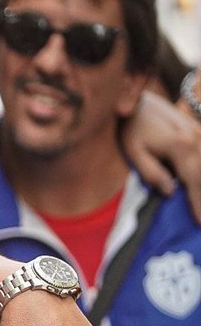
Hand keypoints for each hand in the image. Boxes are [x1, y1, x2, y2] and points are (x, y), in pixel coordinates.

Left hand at [122, 90, 200, 224]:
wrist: (138, 102)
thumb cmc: (131, 130)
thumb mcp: (135, 153)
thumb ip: (153, 174)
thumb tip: (171, 192)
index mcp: (181, 147)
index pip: (194, 181)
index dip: (198, 203)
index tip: (200, 223)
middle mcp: (197, 138)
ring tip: (200, 206)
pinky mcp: (200, 129)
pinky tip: (198, 184)